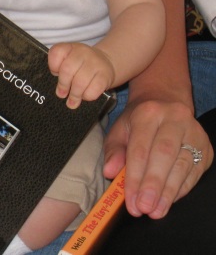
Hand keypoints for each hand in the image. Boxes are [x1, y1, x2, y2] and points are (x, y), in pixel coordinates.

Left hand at [48, 42, 114, 108]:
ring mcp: (95, 62)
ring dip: (74, 94)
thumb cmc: (82, 65)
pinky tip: (85, 96)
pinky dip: (87, 96)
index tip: (55, 74)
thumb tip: (59, 92)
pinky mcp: (105, 75)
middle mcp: (82, 51)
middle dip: (63, 85)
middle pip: (67, 69)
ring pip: (80, 82)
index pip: (56, 52)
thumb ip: (61, 71)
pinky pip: (93, 90)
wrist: (106, 62)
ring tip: (72, 102)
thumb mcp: (69, 61)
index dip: (53, 66)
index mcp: (70, 47)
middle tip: (61, 94)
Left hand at [103, 98, 213, 218]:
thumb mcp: (120, 129)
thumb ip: (113, 151)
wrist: (164, 102)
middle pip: (163, 156)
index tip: (130, 200)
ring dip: (168, 192)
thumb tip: (109, 172)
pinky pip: (194, 172)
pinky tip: (169, 201)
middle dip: (152, 185)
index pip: (140, 148)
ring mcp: (193, 132)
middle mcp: (173, 119)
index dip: (134, 177)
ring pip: (182, 166)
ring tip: (156, 210)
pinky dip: (180, 189)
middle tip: (144, 207)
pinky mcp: (205, 147)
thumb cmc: (138, 120)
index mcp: (148, 112)